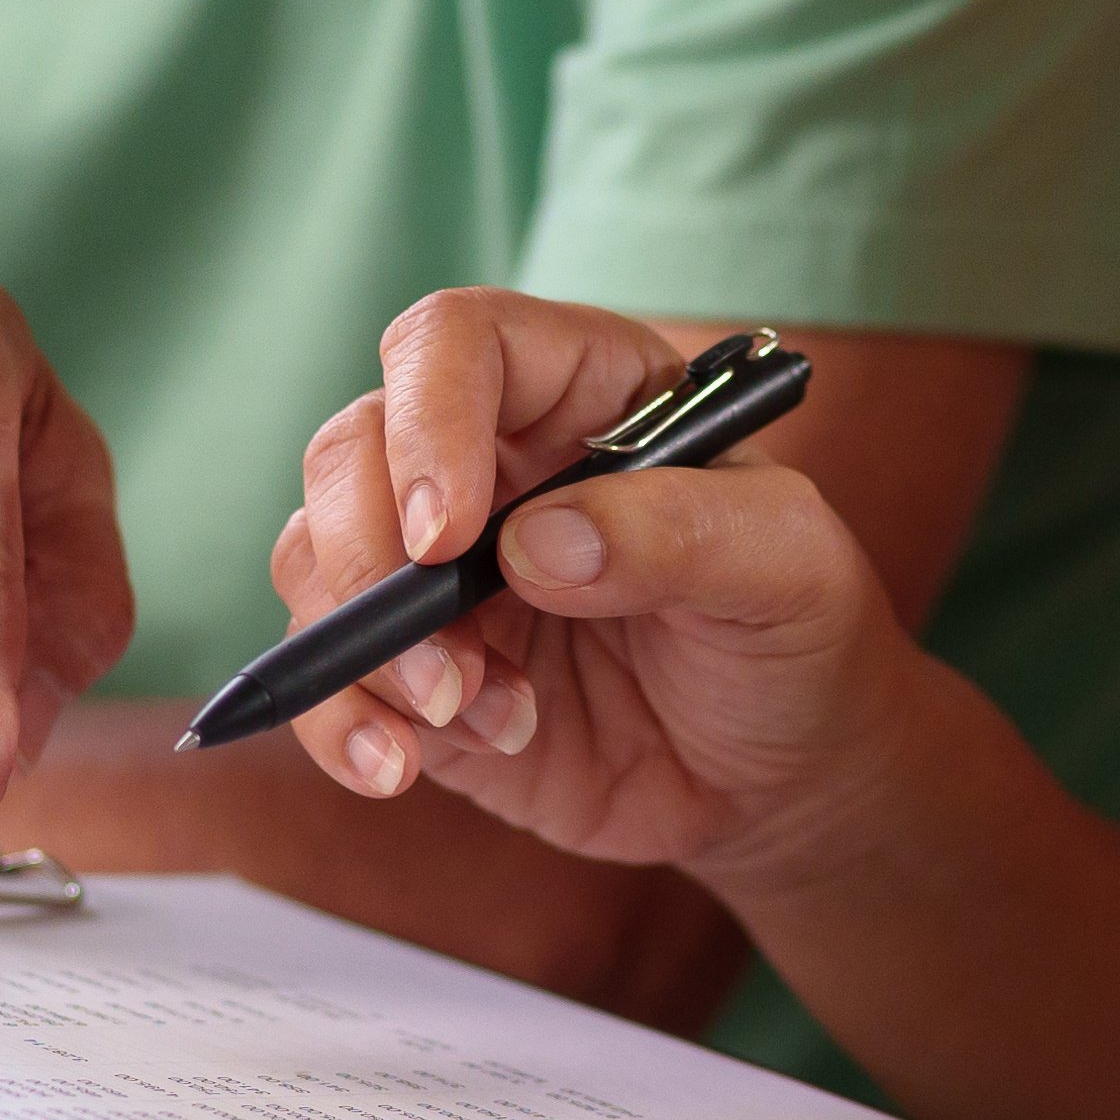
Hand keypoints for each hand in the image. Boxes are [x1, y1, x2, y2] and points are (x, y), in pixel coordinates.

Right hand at [266, 290, 928, 879]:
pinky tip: (399, 770)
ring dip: (366, 651)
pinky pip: (326, 678)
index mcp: (582, 391)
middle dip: (369, 554)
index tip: (449, 533)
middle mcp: (489, 464)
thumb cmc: (800, 637)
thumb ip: (682, 537)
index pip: (458, 343)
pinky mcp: (414, 672)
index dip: (429, 420)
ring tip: (476, 719)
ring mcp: (440, 570)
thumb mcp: (790, 569)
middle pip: (352, 448)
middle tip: (445, 659)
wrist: (787, 776)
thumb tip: (539, 545)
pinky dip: (340, 721)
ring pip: (319, 559)